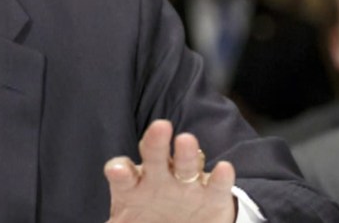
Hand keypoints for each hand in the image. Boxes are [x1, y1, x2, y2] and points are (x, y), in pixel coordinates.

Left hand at [103, 119, 236, 221]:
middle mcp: (159, 177)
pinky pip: (216, 184)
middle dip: (155, 142)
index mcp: (133, 184)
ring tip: (185, 140)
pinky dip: (221, 177)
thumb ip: (115, 222)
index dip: (119, 170)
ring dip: (185, 152)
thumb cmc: (147, 221)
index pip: (123, 173)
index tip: (117, 171)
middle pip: (154, 155)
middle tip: (159, 126)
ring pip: (185, 163)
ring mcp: (186, 183)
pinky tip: (224, 169)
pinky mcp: (212, 195)